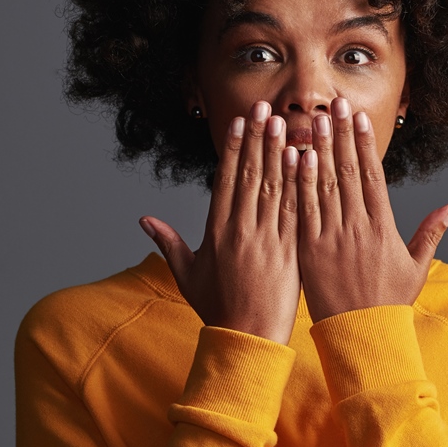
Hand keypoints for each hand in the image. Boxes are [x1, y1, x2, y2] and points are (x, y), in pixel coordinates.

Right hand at [139, 102, 301, 343]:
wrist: (246, 339)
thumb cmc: (218, 309)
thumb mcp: (187, 274)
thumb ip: (168, 243)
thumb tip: (143, 219)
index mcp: (216, 231)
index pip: (225, 179)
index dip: (233, 148)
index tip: (239, 121)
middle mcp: (239, 229)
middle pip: (249, 174)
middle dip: (257, 138)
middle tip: (264, 107)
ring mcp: (264, 239)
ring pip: (271, 187)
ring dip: (278, 152)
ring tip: (283, 122)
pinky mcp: (288, 251)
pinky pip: (293, 210)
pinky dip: (298, 183)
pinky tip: (303, 159)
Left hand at [297, 97, 447, 322]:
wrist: (363, 338)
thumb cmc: (390, 305)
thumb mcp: (417, 268)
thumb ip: (431, 233)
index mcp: (384, 228)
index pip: (373, 176)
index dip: (364, 144)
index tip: (359, 118)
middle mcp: (359, 228)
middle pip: (348, 172)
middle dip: (340, 135)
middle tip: (334, 104)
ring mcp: (333, 238)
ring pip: (325, 186)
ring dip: (319, 150)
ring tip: (313, 120)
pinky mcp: (311, 251)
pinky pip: (305, 211)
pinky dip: (300, 183)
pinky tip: (295, 158)